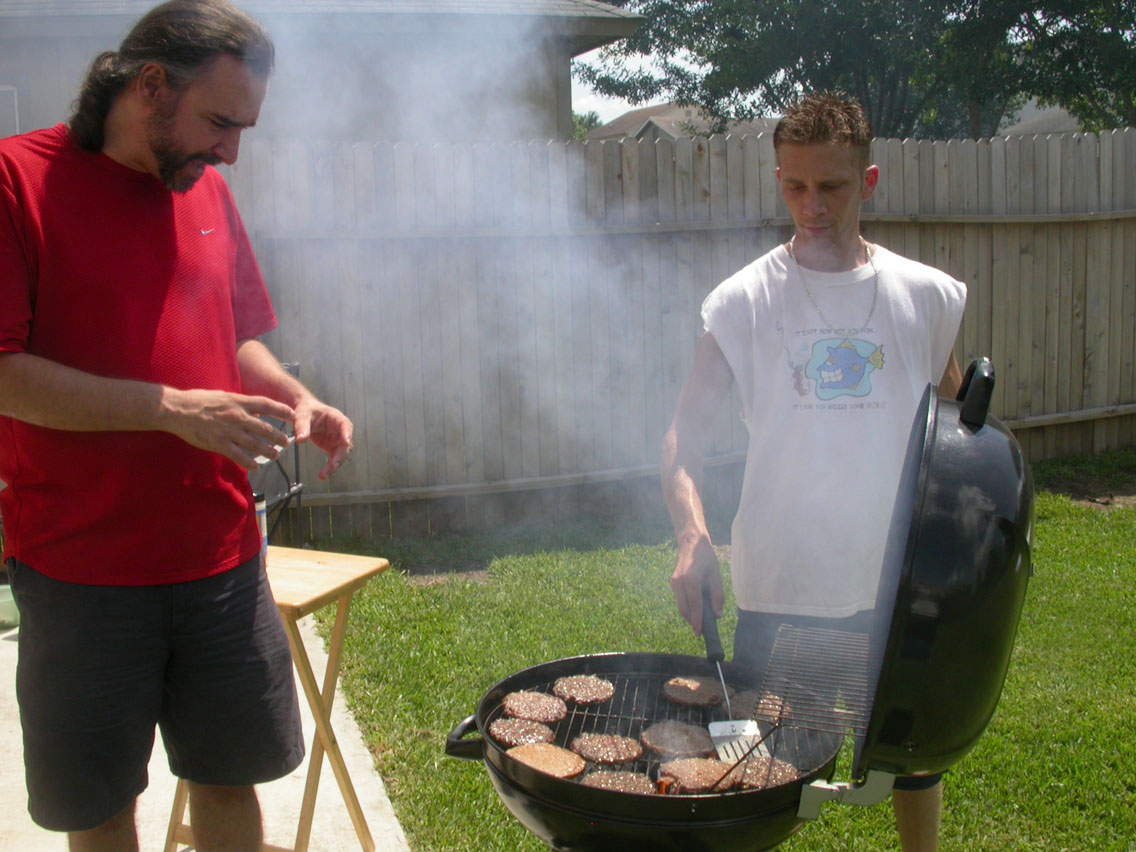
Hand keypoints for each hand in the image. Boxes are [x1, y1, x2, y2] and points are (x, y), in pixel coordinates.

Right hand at [162, 388, 294, 470]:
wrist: (178, 410)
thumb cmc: (199, 401)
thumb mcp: (224, 396)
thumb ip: (240, 404)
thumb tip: (255, 411)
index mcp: (238, 402)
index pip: (266, 405)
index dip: (282, 411)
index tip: (293, 415)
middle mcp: (237, 416)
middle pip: (264, 428)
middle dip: (278, 437)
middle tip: (285, 442)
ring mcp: (228, 431)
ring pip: (255, 444)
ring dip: (268, 451)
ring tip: (276, 455)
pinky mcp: (219, 444)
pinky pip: (238, 456)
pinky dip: (249, 463)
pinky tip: (256, 467)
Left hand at [293, 397, 352, 479]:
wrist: (305, 413)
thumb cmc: (307, 410)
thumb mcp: (302, 415)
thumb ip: (302, 427)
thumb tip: (300, 440)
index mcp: (337, 418)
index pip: (345, 426)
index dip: (347, 434)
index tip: (346, 442)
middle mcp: (341, 431)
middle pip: (345, 445)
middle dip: (339, 457)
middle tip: (332, 466)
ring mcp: (338, 440)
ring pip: (341, 455)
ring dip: (334, 466)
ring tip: (323, 475)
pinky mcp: (332, 448)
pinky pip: (333, 460)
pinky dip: (329, 468)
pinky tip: (322, 476)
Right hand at [670, 536, 723, 635]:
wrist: (690, 542)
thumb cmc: (705, 557)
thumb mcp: (716, 575)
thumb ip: (717, 596)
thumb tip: (717, 614)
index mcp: (690, 580)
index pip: (694, 605)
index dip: (697, 620)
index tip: (699, 632)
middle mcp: (679, 582)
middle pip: (684, 609)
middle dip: (692, 620)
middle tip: (701, 630)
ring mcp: (673, 582)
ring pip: (680, 605)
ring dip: (689, 614)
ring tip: (700, 619)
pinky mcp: (672, 582)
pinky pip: (679, 599)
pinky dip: (686, 606)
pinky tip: (695, 607)